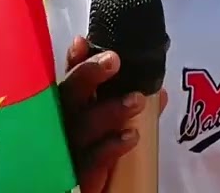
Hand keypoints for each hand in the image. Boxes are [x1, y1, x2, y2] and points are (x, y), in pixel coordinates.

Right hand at [59, 37, 167, 192]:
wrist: (78, 189)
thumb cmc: (91, 154)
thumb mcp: (107, 129)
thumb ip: (128, 109)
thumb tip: (160, 93)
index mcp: (64, 108)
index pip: (68, 78)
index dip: (75, 60)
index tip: (83, 42)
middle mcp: (58, 124)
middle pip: (67, 96)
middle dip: (88, 75)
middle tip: (113, 60)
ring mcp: (63, 149)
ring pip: (81, 126)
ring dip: (110, 110)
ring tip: (137, 100)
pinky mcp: (73, 175)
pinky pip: (90, 160)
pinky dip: (111, 146)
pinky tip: (131, 136)